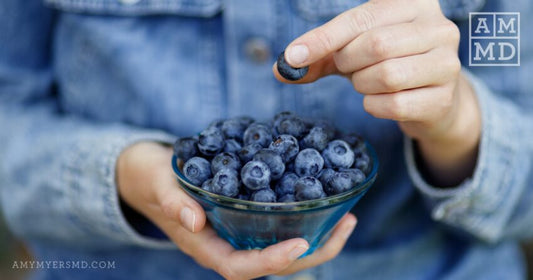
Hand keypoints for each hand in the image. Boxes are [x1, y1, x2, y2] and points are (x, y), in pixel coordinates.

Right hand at [116, 141, 356, 278]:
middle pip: (274, 265)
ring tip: (347, 218)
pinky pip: (278, 228)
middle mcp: (227, 246)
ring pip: (282, 249)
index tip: (300, 244)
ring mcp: (238, 235)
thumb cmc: (153, 179)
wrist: (151, 175)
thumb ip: (172, 202)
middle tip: (345, 225)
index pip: (242, 267)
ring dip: (317, 239)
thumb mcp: (158, 185)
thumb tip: (194, 218)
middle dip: (312, 253)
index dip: (272, 261)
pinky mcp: (246, 219)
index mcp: (205, 246)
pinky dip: (304, 220)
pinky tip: (324, 202)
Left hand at [275, 0, 480, 185]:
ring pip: (386, 75)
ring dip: (362, 85)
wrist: (432, 98)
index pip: (360, 19)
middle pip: (375, 45)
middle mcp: (439, 28)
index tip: (294, 56)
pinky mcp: (444, 98)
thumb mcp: (354, 52)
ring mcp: (447, 63)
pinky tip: (380, 100)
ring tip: (367, 82)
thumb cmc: (388, 65)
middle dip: (349, 62)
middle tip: (348, 69)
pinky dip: (375, 106)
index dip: (323, 39)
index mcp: (414, 3)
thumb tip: (281, 70)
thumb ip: (320, 56)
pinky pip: (394, 105)